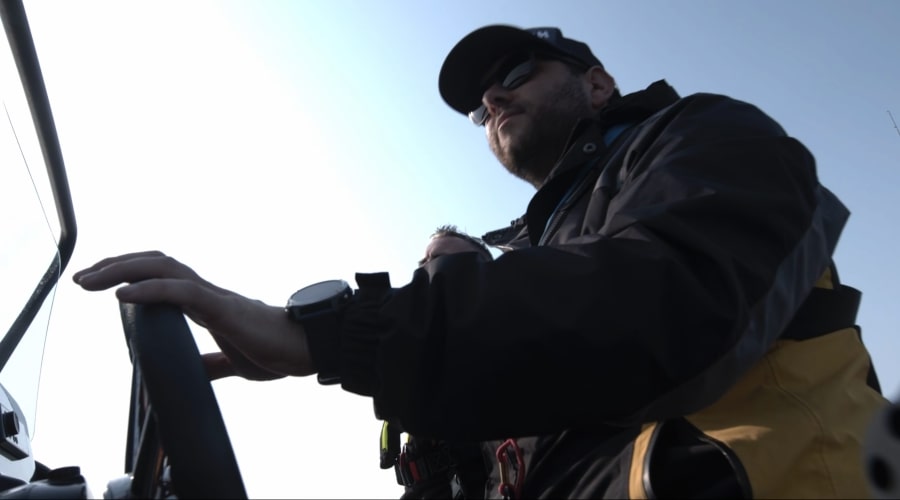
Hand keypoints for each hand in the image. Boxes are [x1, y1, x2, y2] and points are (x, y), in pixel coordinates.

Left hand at [73, 251, 314, 377]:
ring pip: (164, 268)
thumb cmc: (277, 349)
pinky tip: (124, 294)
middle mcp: (207, 292)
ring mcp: (214, 296)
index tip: (101, 283)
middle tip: (82, 277)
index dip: (130, 274)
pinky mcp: (222, 307)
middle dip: (116, 265)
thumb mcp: (235, 362)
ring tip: (92, 279)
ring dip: (123, 269)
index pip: (163, 276)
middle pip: (156, 263)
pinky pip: (182, 291)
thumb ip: (213, 363)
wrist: (306, 348)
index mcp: (208, 304)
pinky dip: (149, 289)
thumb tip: (195, 371)